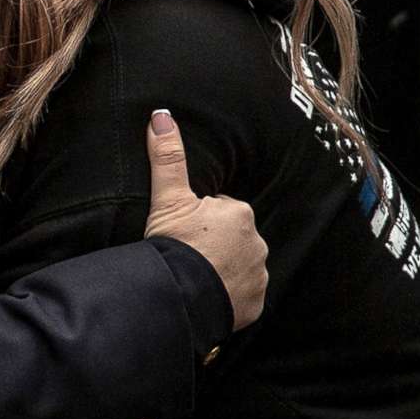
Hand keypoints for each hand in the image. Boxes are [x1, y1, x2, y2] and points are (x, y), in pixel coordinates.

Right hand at [140, 110, 267, 329]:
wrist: (178, 297)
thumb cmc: (172, 246)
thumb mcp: (167, 199)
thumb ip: (167, 157)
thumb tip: (161, 115)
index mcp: (239, 213)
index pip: (220, 212)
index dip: (198, 223)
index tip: (183, 235)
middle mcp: (258, 242)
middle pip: (232, 239)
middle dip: (214, 245)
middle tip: (187, 255)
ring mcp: (258, 275)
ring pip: (239, 266)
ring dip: (223, 270)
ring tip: (196, 276)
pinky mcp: (255, 303)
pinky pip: (243, 294)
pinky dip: (229, 295)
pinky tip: (208, 295)